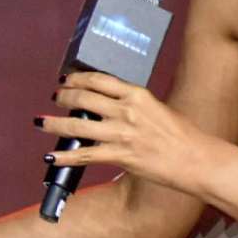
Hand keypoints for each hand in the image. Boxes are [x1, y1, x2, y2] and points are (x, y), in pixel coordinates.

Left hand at [38, 71, 220, 198]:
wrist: (195, 159)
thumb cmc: (182, 136)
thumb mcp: (158, 109)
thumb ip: (134, 106)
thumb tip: (111, 107)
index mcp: (137, 95)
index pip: (99, 80)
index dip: (78, 78)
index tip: (68, 79)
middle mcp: (126, 110)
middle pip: (83, 98)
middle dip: (64, 96)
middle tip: (55, 97)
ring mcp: (121, 133)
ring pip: (77, 125)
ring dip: (54, 123)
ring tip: (42, 122)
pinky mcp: (120, 156)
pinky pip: (84, 155)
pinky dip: (64, 156)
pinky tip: (50, 156)